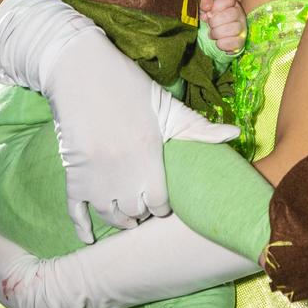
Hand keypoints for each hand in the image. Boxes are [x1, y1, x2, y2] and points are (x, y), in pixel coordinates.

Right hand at [0, 0, 239, 240]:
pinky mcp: (72, 172)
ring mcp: (94, 174)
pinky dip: (82, 226)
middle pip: (137, 212)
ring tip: (128, 216)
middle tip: (146, 207)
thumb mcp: (166, 104)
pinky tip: (89, 239)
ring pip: (110, 215)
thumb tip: (235, 134)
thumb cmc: (127, 84)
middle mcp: (122, 170)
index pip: (161, 202)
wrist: (79, 68)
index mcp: (149, 153)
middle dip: (143, 212)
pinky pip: (76, 210)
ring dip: (120, 219)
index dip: (164, 204)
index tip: (164, 200)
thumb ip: (199, 127)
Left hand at [200, 0, 246, 52]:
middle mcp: (239, 14)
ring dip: (218, 33)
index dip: (216, 7)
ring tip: (213, 34)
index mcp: (231, 3)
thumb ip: (205, 3)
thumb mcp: (206, 9)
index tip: (209, 13)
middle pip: (232, 14)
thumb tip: (207, 8)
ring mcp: (242, 27)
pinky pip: (235, 42)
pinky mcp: (241, 41)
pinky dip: (223, 44)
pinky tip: (218, 42)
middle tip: (210, 25)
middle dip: (216, 21)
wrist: (216, 35)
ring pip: (234, 28)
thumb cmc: (212, 19)